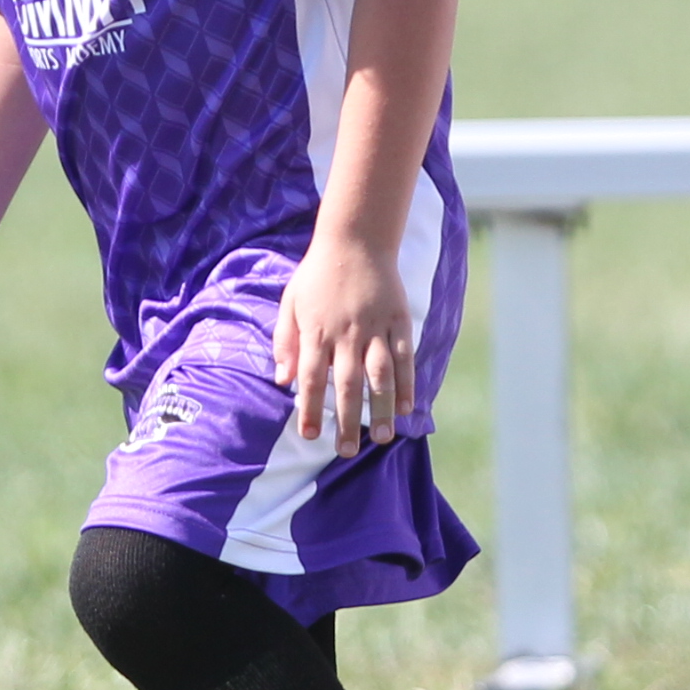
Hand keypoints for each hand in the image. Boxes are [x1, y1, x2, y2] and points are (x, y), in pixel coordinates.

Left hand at [272, 236, 415, 453]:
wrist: (354, 238)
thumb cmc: (318, 273)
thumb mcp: (291, 302)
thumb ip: (284, 341)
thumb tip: (282, 380)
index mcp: (317, 332)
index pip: (312, 379)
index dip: (310, 409)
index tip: (310, 435)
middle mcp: (346, 334)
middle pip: (347, 385)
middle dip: (347, 421)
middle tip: (347, 450)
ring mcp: (375, 328)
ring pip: (379, 376)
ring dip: (380, 409)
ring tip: (381, 437)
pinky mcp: (399, 320)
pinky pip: (404, 357)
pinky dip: (407, 383)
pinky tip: (406, 407)